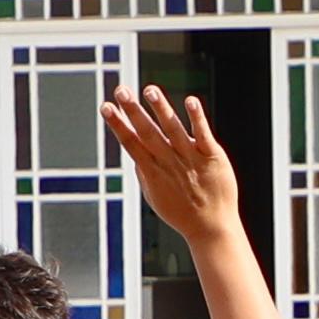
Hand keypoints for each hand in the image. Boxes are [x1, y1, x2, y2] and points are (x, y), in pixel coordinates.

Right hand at [102, 83, 243, 248]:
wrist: (211, 228)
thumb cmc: (181, 212)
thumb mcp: (155, 196)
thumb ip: (144, 173)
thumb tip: (134, 154)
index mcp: (153, 171)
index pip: (131, 143)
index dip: (117, 124)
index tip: (106, 107)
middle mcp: (169, 162)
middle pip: (148, 133)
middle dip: (133, 111)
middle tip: (121, 90)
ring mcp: (191, 158)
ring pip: (174, 130)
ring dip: (161, 109)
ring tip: (150, 90)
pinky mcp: (212, 157)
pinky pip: (203, 135)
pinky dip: (196, 118)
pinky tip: (190, 101)